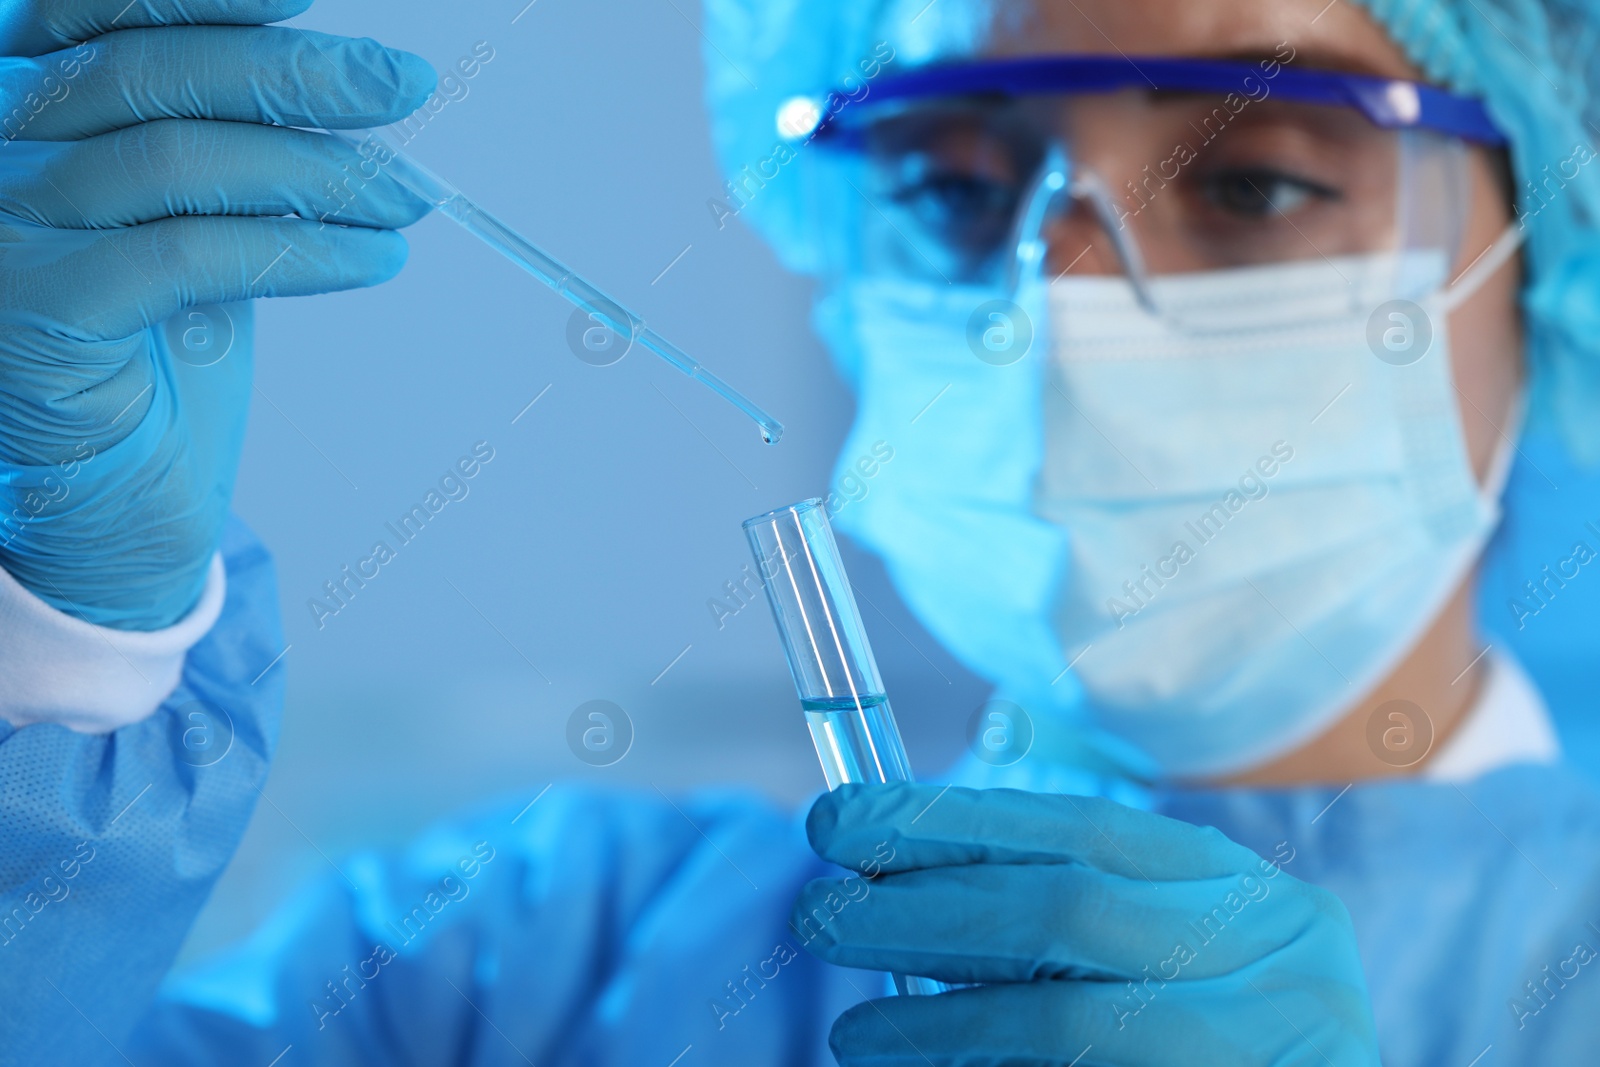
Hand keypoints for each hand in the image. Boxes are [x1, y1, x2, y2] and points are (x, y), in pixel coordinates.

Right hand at [0, 0, 434, 628]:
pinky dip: (300, 250)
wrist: (111, 497)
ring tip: (410, 196)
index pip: (99, 16)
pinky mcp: (36, 312)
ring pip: (179, 161)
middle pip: (150, 74)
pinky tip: (372, 258)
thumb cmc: (151, 355)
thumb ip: (230, 150)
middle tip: (404, 86)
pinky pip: (190, 255)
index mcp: (17, 105)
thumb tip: (345, 89)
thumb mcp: (191, 225)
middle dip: (297, 75)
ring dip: (321, 173)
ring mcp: (0, 230)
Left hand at [796, 783, 1378, 1065]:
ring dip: (940, 1022)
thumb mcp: (1178, 955)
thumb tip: (896, 886)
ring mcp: (1268, 1047)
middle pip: (1064, 912)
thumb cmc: (1225, 1040)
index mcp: (1247, 892)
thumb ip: (1073, 915)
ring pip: (1066, 1021)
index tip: (842, 819)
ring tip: (853, 1032)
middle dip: (923, 909)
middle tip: (820, 916)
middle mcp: (1273, 959)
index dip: (949, 821)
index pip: (1079, 830)